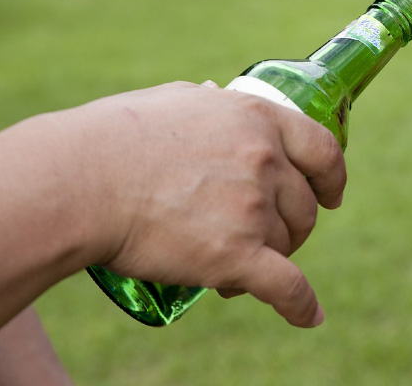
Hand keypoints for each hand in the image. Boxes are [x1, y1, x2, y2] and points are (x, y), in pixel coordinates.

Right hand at [62, 81, 345, 326]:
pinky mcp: (235, 255)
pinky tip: (307, 316)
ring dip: (269, 259)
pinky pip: (286, 288)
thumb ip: (211, 104)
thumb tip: (216, 96)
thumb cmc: (115, 137)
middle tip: (256, 238)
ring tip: (229, 266)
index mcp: (257, 119)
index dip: (332, 178)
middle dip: (287, 227)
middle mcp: (264, 160)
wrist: (79, 181)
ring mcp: (252, 208)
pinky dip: (301, 306)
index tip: (331, 195)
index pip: (322, 150)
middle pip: (303, 207)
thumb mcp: (176, 100)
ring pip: (287, 246)